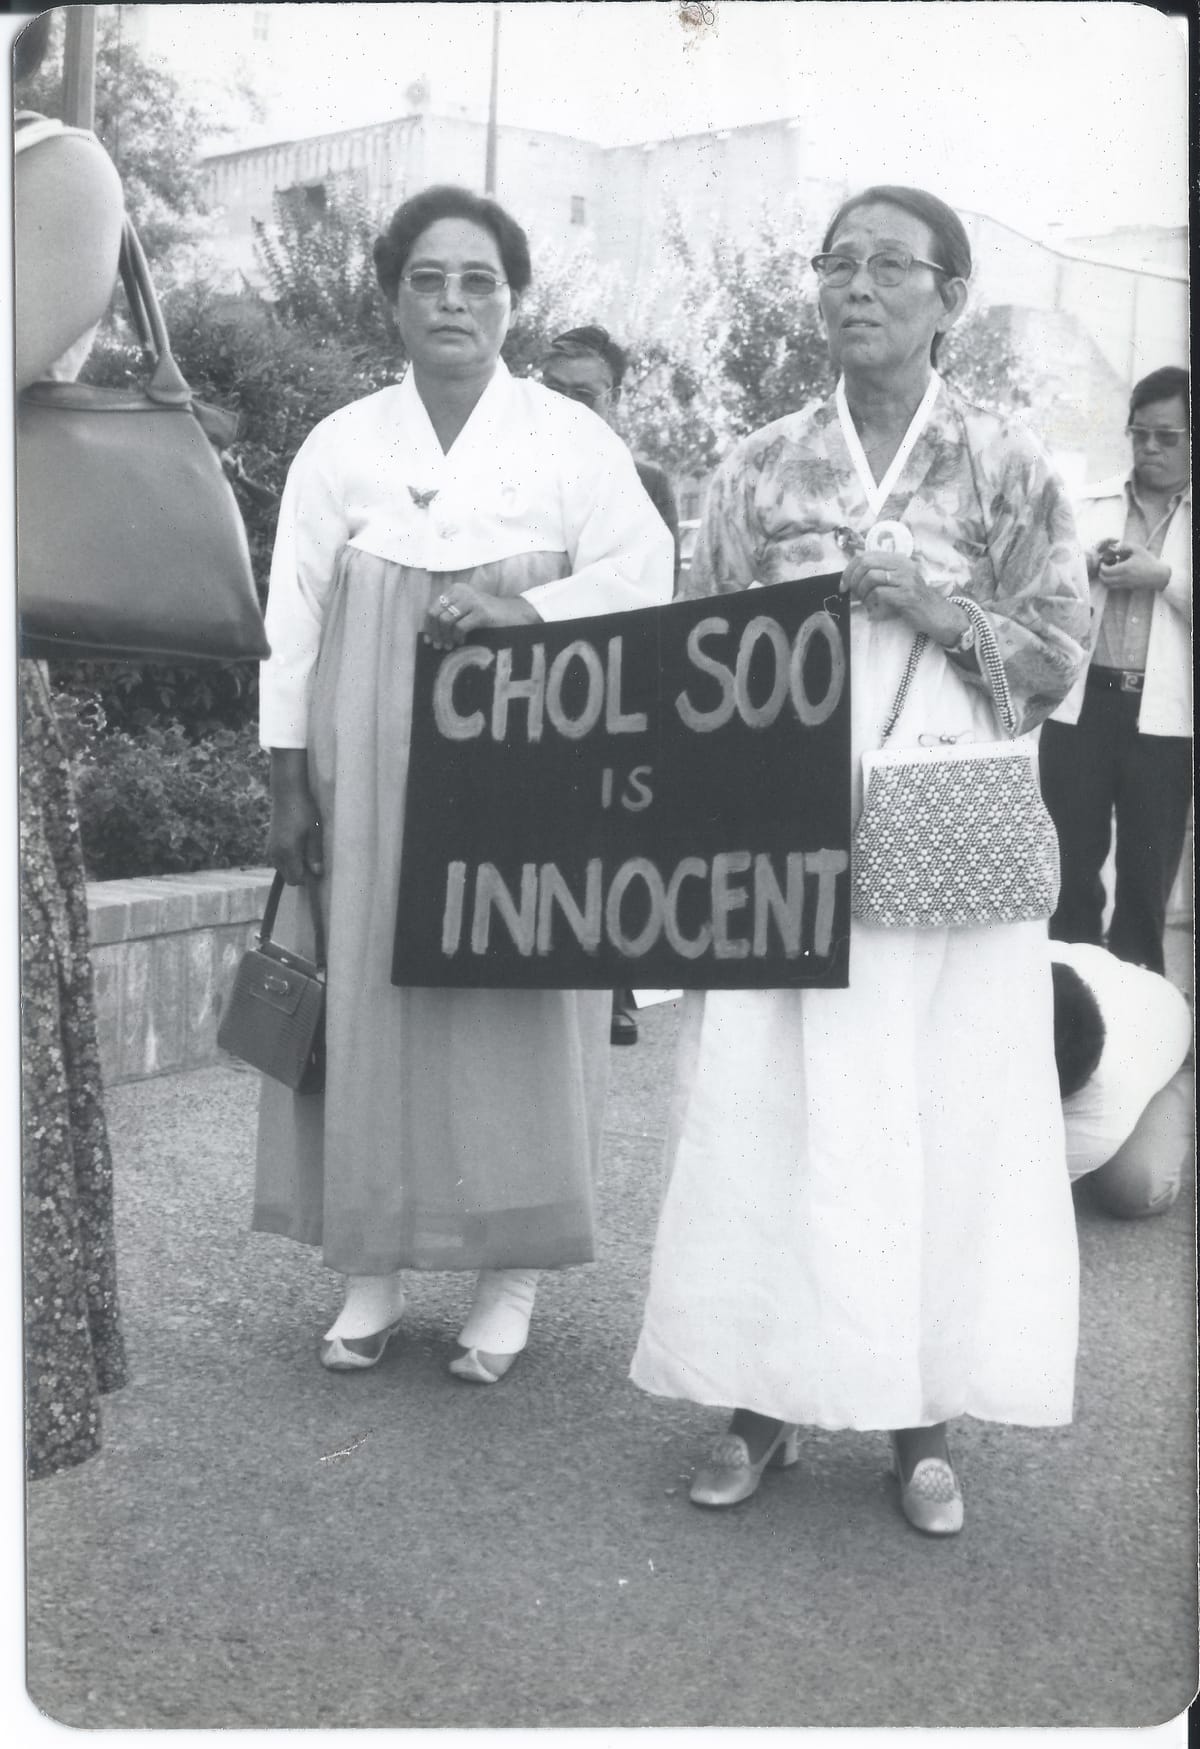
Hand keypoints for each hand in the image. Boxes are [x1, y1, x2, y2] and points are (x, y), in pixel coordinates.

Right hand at [267, 750, 322, 884]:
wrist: (287, 793)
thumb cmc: (305, 810)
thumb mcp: (315, 831)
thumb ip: (315, 854)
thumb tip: (317, 873)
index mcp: (287, 851)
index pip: (296, 879)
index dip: (308, 878)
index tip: (317, 869)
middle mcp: (275, 853)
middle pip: (289, 878)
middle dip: (301, 873)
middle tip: (313, 857)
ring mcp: (270, 850)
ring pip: (284, 870)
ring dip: (295, 866)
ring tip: (305, 848)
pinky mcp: (269, 845)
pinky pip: (280, 861)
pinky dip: (289, 859)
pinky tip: (298, 844)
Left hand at [422, 585, 542, 649]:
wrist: (514, 613)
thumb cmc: (487, 615)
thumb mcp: (466, 610)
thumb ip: (449, 615)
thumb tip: (430, 633)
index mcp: (455, 589)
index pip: (432, 608)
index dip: (428, 626)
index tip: (429, 640)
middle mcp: (461, 591)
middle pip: (436, 614)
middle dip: (435, 633)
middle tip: (439, 646)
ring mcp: (472, 601)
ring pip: (445, 621)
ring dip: (445, 637)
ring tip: (449, 646)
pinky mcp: (481, 612)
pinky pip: (460, 627)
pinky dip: (457, 638)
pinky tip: (461, 642)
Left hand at [839, 550, 968, 645]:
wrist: (936, 615)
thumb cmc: (912, 601)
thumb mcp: (896, 583)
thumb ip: (878, 575)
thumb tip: (850, 575)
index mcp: (898, 559)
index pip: (865, 555)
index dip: (849, 570)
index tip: (843, 584)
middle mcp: (903, 565)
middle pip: (866, 563)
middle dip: (852, 580)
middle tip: (851, 594)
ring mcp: (906, 579)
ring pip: (871, 577)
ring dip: (862, 593)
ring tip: (867, 603)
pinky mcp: (907, 594)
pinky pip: (879, 594)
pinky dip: (872, 604)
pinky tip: (875, 611)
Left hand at [1097, 541, 1169, 591]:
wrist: (1159, 575)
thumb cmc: (1149, 561)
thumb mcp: (1137, 549)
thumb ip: (1124, 547)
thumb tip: (1112, 548)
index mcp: (1125, 568)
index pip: (1105, 571)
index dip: (1101, 566)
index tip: (1104, 561)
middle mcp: (1123, 578)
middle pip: (1104, 579)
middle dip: (1101, 573)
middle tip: (1105, 566)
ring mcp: (1125, 584)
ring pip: (1108, 585)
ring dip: (1105, 578)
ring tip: (1110, 570)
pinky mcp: (1127, 588)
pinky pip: (1114, 587)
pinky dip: (1111, 582)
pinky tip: (1116, 574)